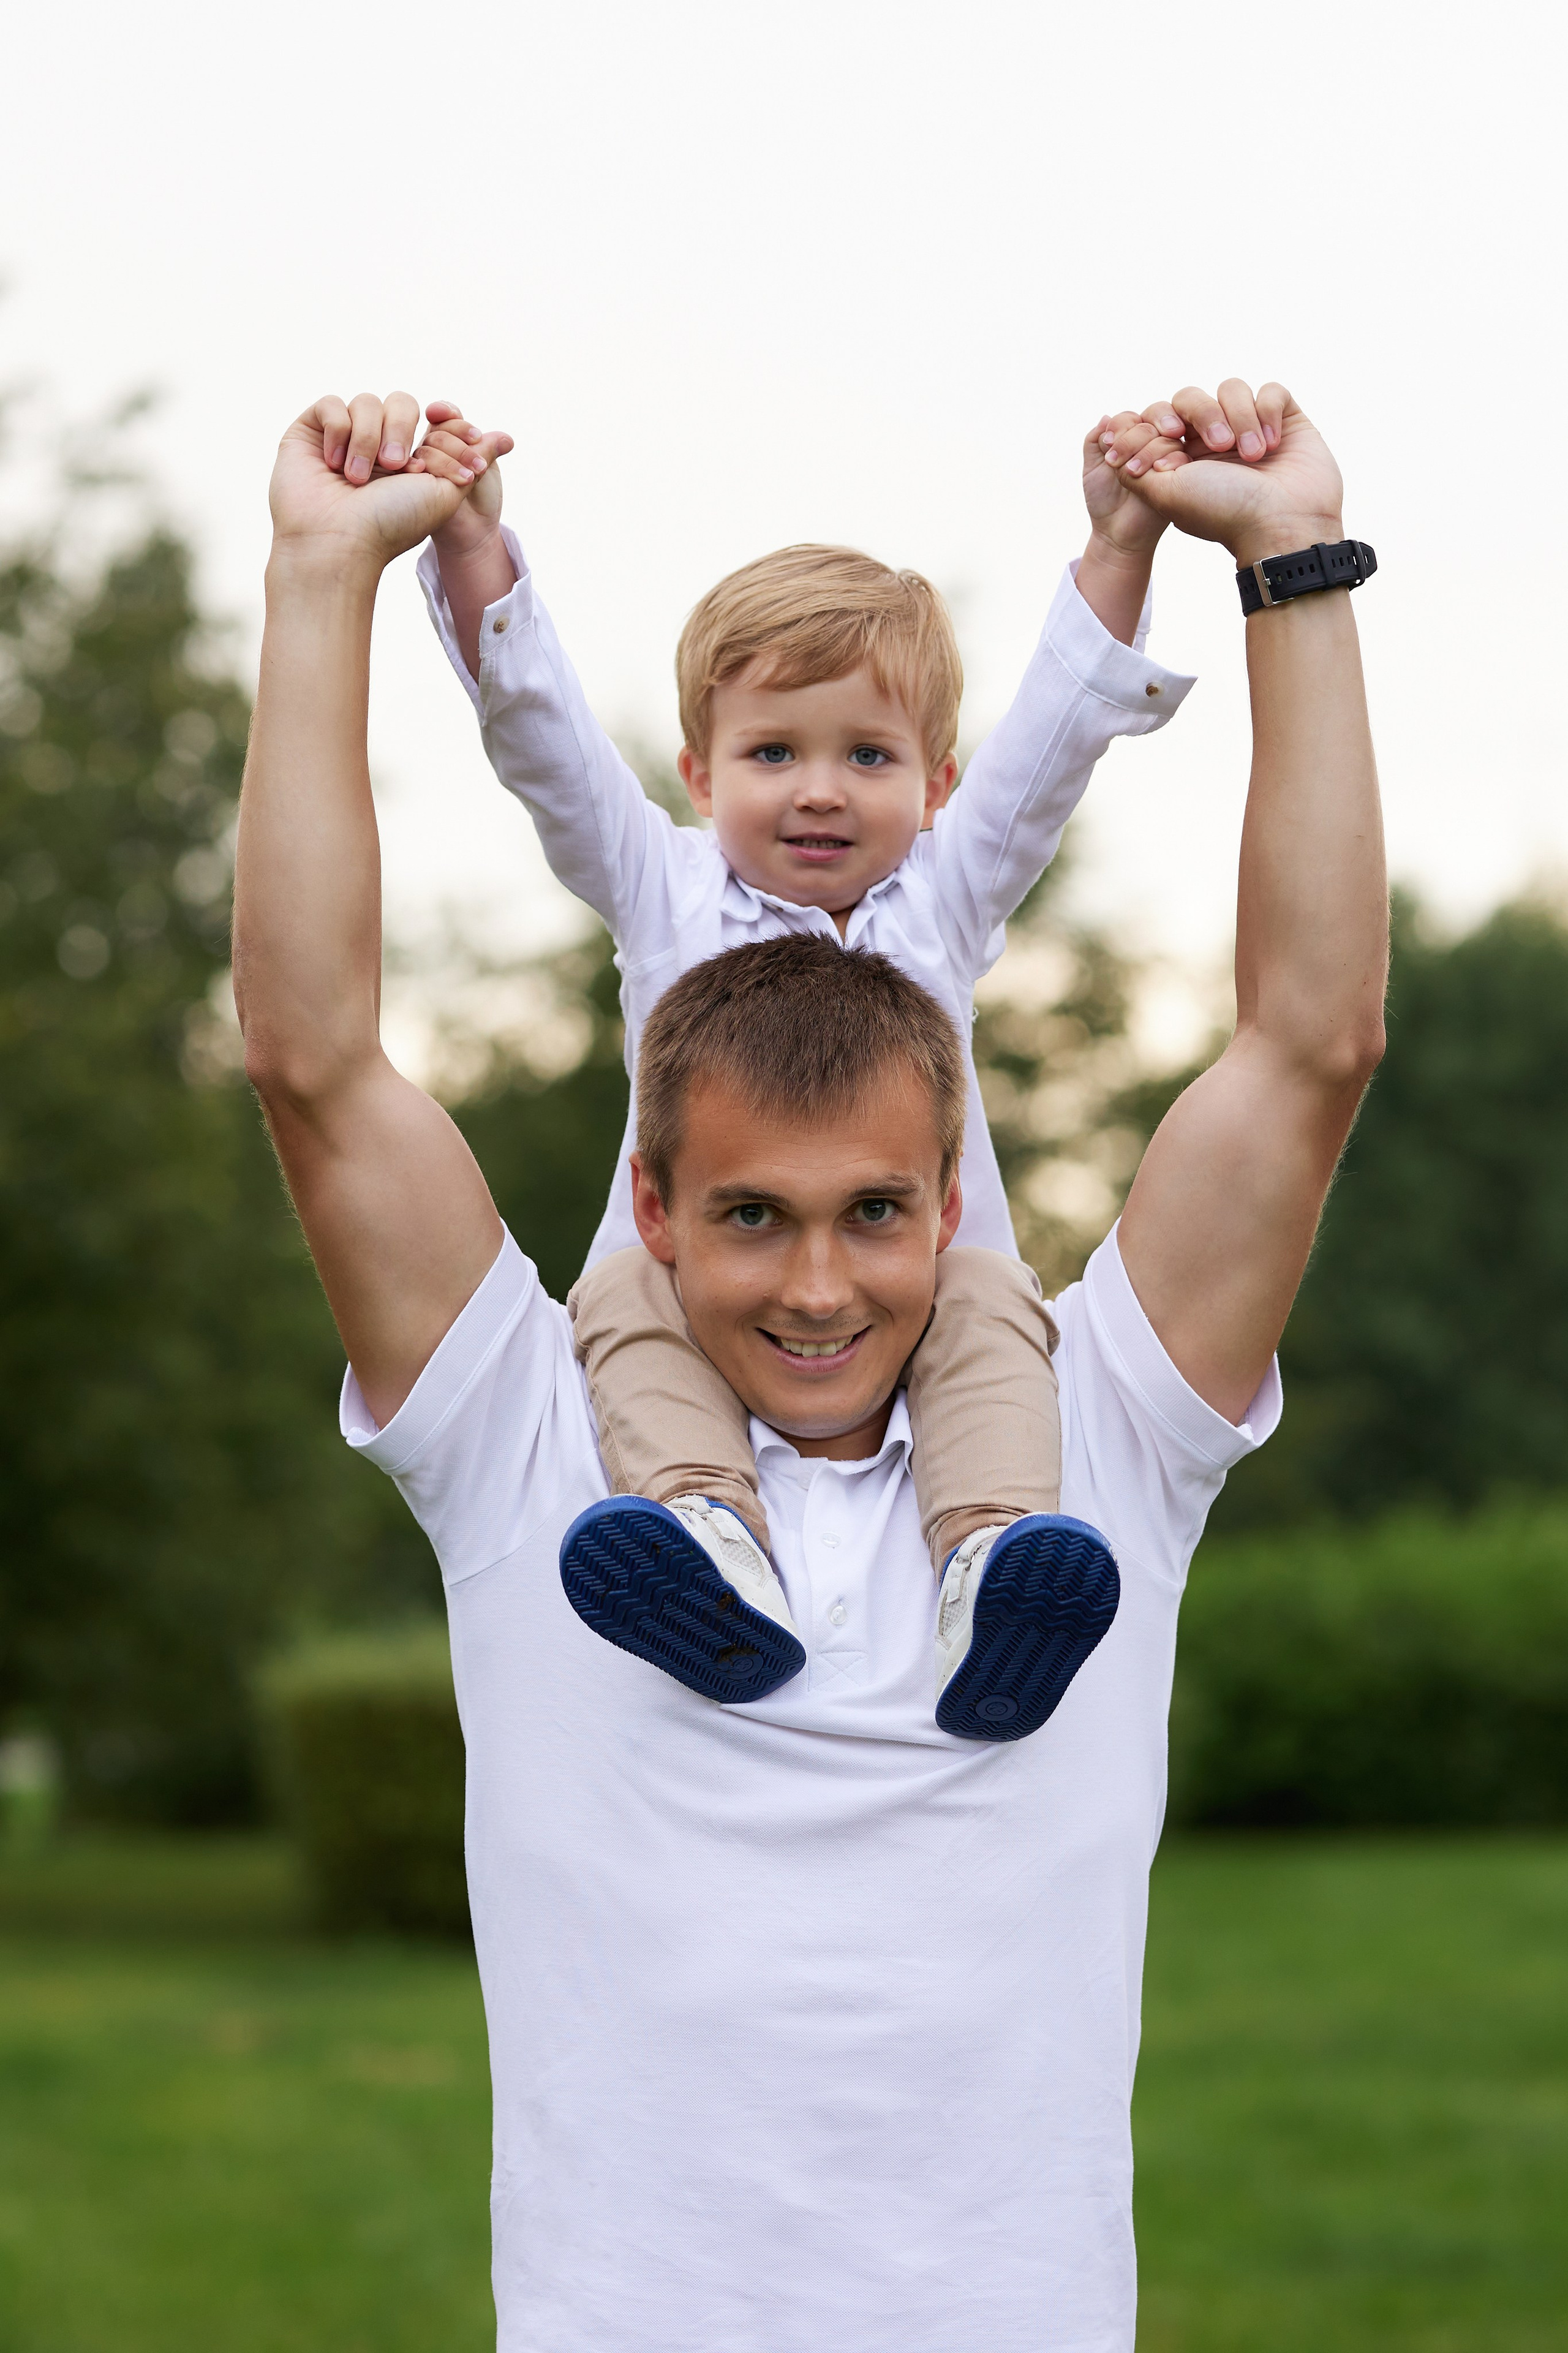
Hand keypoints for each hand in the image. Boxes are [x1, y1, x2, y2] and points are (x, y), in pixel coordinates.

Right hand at [267, 393, 512, 573]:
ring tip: (358, 477)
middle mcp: (376, 447)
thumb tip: (506, 438)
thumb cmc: (390, 525)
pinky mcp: (309, 433)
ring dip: (368, 438)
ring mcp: (341, 439)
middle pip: (401, 402)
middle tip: (395, 468)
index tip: (456, 452)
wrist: (339, 544)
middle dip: (402, 430)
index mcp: (409, 462)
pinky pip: (331, 404)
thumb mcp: (446, 494)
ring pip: (366, 401)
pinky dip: (337, 431)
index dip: (445, 431)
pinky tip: (333, 464)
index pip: (432, 422)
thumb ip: (474, 461)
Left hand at [1082, 409, 1176, 560]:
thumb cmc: (1104, 500)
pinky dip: (1169, 458)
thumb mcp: (1092, 468)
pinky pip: (1183, 455)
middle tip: (1116, 460)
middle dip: (1134, 436)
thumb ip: (1094, 441)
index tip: (1108, 443)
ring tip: (1131, 472)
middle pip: (1152, 419)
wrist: (1117, 532)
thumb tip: (1106, 417)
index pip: (1130, 417)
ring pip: (1167, 436)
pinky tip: (1155, 471)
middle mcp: (1152, 441)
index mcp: (1131, 436)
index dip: (1120, 426)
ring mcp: (1169, 456)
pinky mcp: (1183, 472)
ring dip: (1148, 449)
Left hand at [1104, 382, 1343, 568]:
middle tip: (1218, 446)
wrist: (1281, 526)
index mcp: (1183, 459)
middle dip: (1202, 415)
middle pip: (1191, 398)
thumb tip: (1113, 437)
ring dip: (1240, 418)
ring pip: (1231, 389)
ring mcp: (1250, 429)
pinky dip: (1269, 411)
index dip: (1159, 424)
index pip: (1159, 419)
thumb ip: (1135, 467)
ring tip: (1253, 455)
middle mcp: (1214, 442)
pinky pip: (1271, 391)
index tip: (1168, 442)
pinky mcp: (1285, 421)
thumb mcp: (1165, 494)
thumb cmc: (1225, 513)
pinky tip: (1273, 444)